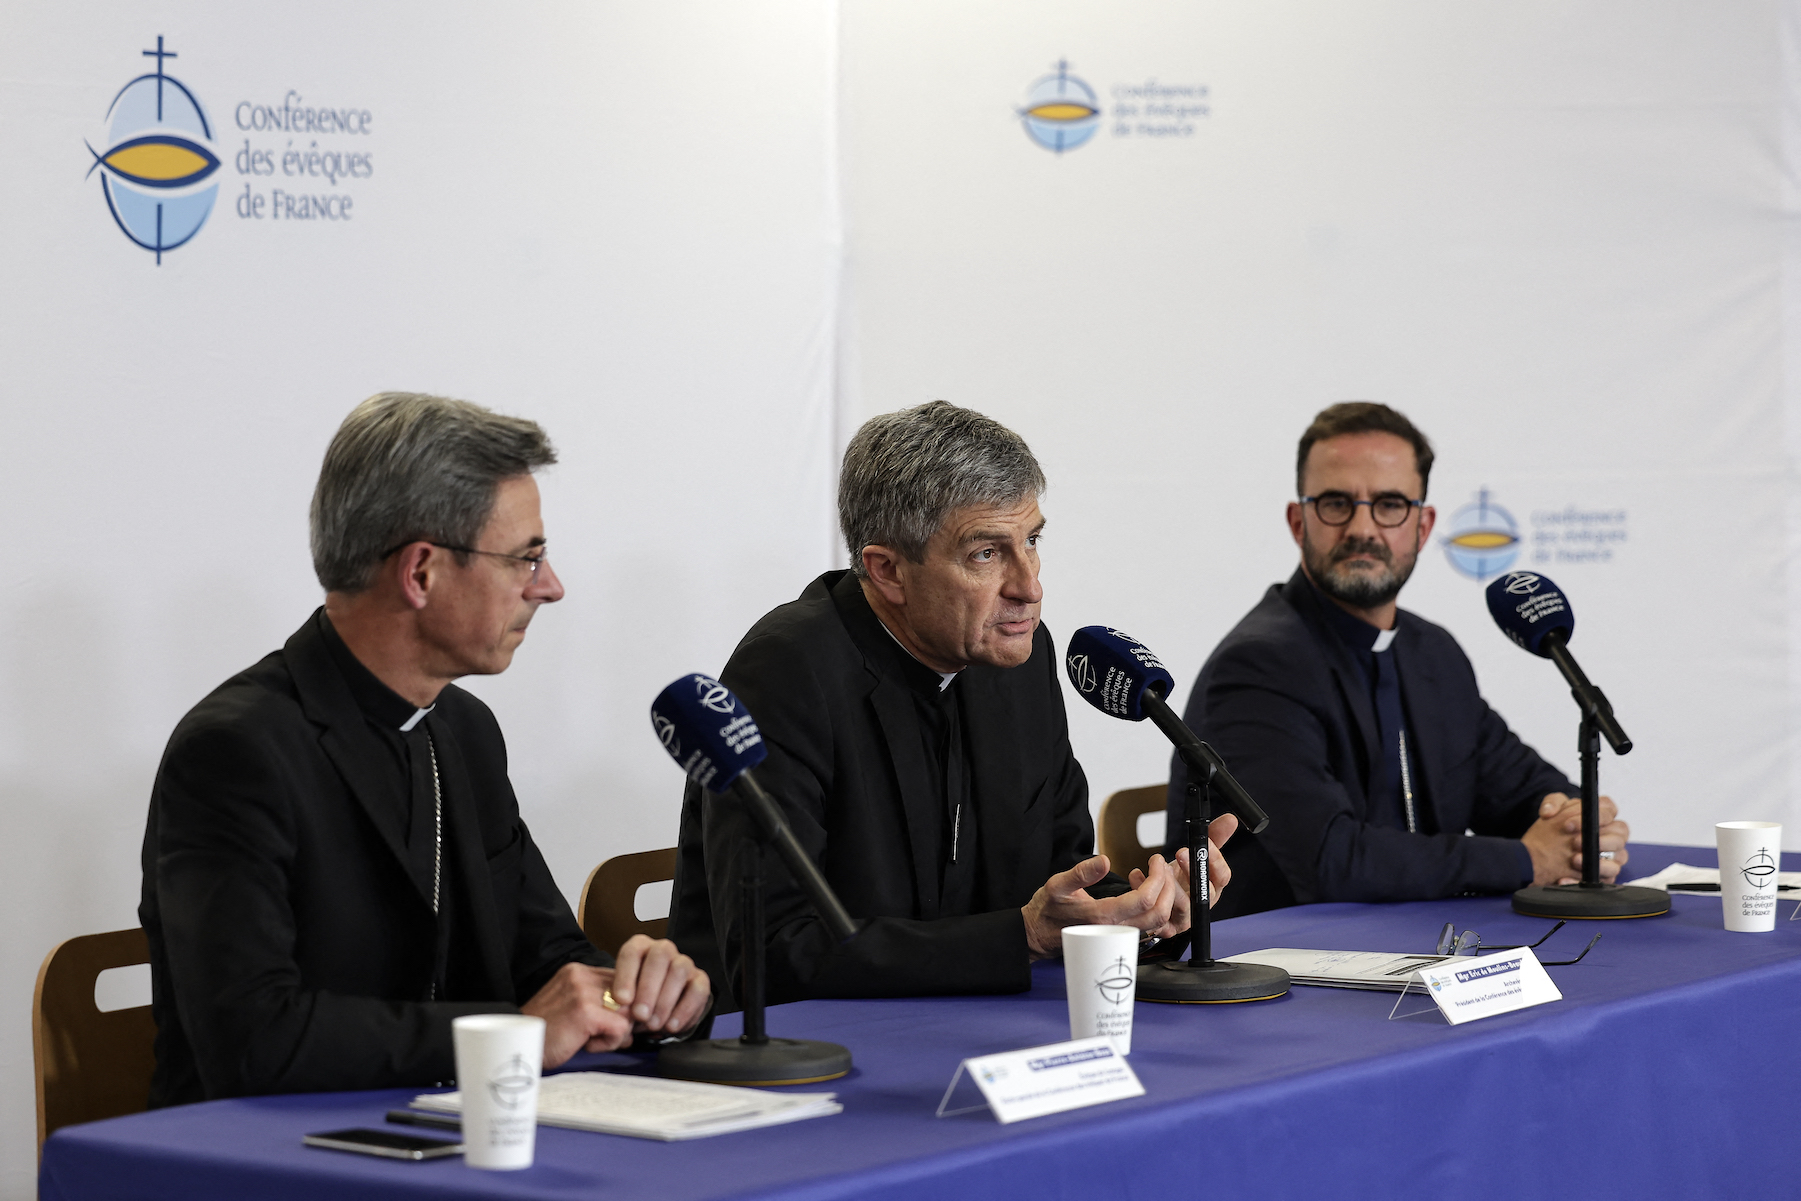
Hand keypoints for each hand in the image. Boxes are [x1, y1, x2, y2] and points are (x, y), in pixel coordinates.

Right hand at [520, 937, 709, 1068]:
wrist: (517, 1047)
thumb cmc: (545, 1033)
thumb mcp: (574, 1007)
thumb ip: (601, 1003)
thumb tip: (636, 1017)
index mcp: (579, 972)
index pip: (624, 982)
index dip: (625, 1006)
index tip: (616, 1023)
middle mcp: (582, 975)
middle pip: (631, 995)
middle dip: (623, 1021)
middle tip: (601, 1036)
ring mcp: (583, 991)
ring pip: (629, 1012)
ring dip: (615, 1033)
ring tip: (590, 1039)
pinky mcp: (586, 1011)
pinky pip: (620, 1029)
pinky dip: (609, 1043)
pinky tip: (587, 1045)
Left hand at [607, 935, 710, 1036]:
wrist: (657, 1012)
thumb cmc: (635, 1000)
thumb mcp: (623, 999)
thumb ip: (621, 1002)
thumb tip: (620, 1012)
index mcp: (640, 948)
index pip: (633, 951)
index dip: (626, 975)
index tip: (622, 1000)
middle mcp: (663, 950)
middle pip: (660, 956)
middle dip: (648, 988)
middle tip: (639, 1015)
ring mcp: (684, 963)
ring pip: (679, 970)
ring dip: (665, 1001)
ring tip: (653, 1025)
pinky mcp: (700, 980)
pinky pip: (698, 990)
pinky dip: (684, 1011)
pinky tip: (671, 1026)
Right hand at [1021, 814, 1240, 958]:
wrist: (1038, 935)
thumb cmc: (1047, 909)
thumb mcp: (1057, 885)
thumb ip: (1081, 873)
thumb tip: (1104, 860)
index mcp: (1103, 916)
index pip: (1144, 899)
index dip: (1156, 877)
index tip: (1155, 859)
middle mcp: (1115, 929)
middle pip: (1159, 913)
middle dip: (1168, 886)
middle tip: (1162, 865)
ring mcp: (1119, 936)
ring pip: (1157, 922)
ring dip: (1165, 898)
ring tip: (1160, 876)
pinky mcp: (1119, 936)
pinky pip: (1148, 926)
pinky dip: (1158, 907)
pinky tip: (1150, 890)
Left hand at [1126, 813, 1238, 938]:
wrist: (1158, 898)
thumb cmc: (1181, 879)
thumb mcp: (1196, 856)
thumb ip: (1213, 837)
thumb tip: (1230, 819)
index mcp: (1212, 888)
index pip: (1222, 877)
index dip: (1215, 860)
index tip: (1205, 843)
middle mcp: (1200, 905)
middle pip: (1204, 893)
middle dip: (1192, 871)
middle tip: (1181, 853)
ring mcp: (1183, 918)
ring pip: (1182, 907)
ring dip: (1171, 885)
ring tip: (1160, 866)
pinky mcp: (1164, 928)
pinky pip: (1156, 915)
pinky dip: (1144, 892)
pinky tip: (1138, 876)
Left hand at [1520, 792, 1629, 884]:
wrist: (1543, 854)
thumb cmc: (1554, 830)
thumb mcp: (1551, 811)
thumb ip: (1552, 803)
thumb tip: (1549, 812)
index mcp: (1602, 817)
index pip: (1610, 809)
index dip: (1596, 815)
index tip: (1572, 823)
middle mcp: (1612, 836)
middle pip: (1620, 834)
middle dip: (1600, 839)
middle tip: (1575, 842)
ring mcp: (1611, 856)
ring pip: (1620, 857)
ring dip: (1599, 861)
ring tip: (1574, 860)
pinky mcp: (1605, 875)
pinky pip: (1605, 879)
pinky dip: (1584, 879)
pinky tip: (1566, 878)